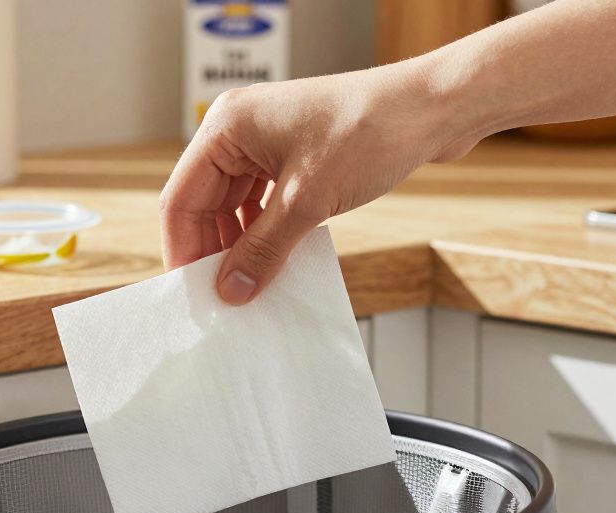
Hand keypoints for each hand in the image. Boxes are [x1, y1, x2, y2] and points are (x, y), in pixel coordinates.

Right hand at [159, 62, 482, 304]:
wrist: (433, 109)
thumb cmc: (371, 130)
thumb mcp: (307, 200)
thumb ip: (263, 249)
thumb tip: (231, 291)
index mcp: (227, 126)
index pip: (181, 199)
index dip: (184, 250)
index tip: (192, 295)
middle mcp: (239, 130)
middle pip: (205, 205)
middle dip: (213, 252)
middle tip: (223, 300)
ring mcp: (267, 143)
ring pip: (235, 208)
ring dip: (241, 247)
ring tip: (249, 288)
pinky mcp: (293, 156)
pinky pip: (263, 203)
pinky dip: (265, 234)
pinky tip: (274, 263)